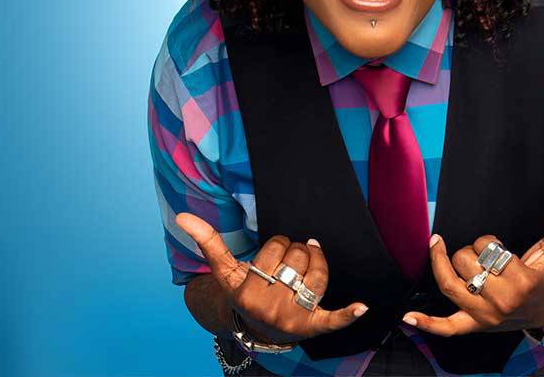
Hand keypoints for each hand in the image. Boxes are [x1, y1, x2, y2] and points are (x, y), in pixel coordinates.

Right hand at [174, 213, 368, 343]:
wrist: (256, 328)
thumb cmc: (242, 291)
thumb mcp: (224, 271)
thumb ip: (208, 242)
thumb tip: (182, 215)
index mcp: (247, 293)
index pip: (275, 249)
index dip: (279, 245)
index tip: (274, 253)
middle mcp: (270, 308)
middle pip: (298, 258)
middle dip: (297, 252)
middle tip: (289, 262)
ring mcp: (294, 319)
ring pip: (317, 275)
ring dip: (317, 261)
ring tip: (308, 263)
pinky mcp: (315, 327)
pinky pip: (333, 319)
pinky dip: (348, 313)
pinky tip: (361, 306)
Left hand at [402, 191, 543, 335]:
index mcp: (521, 281)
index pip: (488, 249)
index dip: (488, 240)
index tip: (497, 244)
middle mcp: (501, 301)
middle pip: (466, 264)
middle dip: (470, 251)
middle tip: (481, 253)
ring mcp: (485, 316)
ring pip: (450, 285)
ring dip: (441, 264)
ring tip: (437, 245)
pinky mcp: (474, 326)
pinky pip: (447, 328)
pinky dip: (426, 325)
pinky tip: (407, 318)